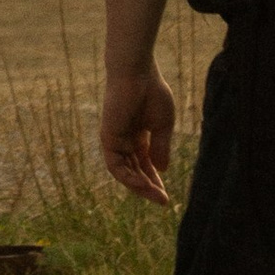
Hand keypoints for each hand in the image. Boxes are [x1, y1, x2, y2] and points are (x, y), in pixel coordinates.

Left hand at [101, 62, 176, 205]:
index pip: (144, 164)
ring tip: (157, 196)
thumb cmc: (152, 93)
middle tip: (163, 201)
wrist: (137, 74)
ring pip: (124, 172)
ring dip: (140, 186)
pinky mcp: (108, 138)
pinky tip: (142, 184)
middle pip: (134, 170)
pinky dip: (128, 177)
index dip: (155, 180)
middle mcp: (125, 140)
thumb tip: (161, 170)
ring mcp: (115, 139)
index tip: (166, 195)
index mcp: (138, 135)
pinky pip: (115, 165)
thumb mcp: (163, 125)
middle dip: (148, 187)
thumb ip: (161, 148)